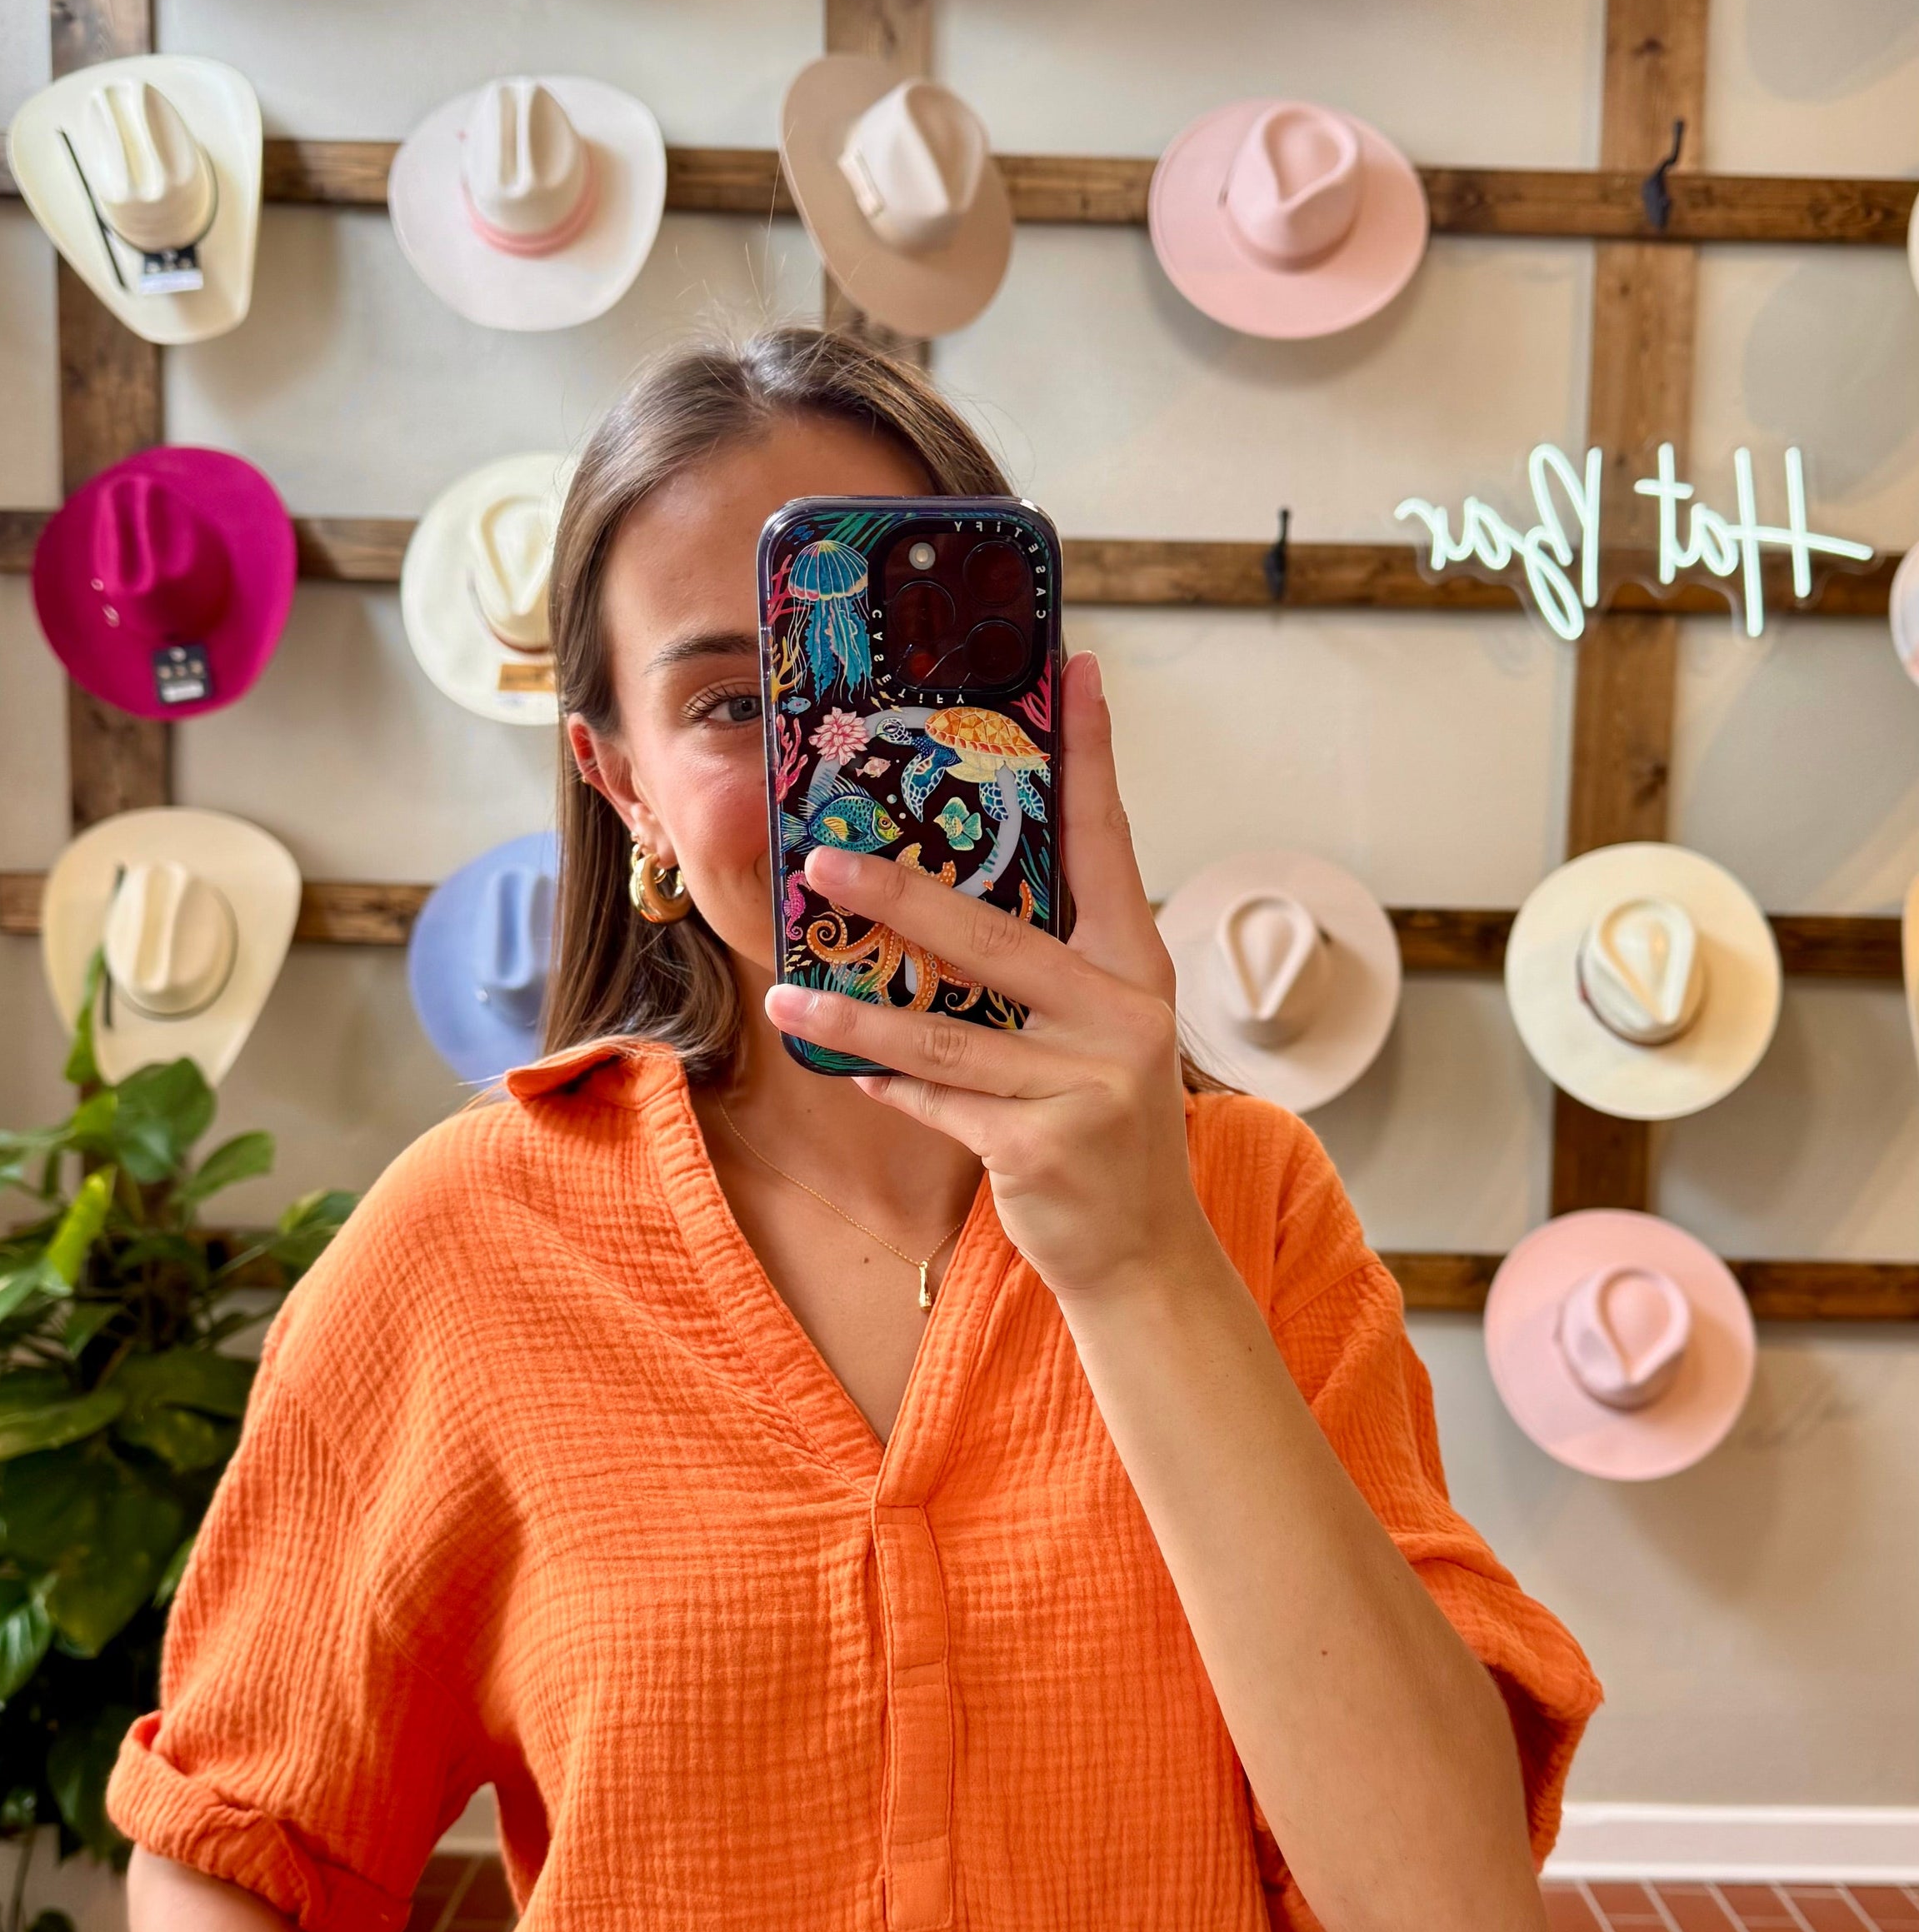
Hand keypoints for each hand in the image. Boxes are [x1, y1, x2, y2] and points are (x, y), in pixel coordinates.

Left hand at [763, 652, 1207, 1305]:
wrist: (1145, 1257)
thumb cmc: (1104, 1135)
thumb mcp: (1095, 1042)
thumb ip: (1044, 978)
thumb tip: (945, 907)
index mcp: (1135, 972)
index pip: (1107, 846)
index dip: (1089, 761)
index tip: (1076, 674)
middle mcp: (1121, 1017)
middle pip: (995, 938)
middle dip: (900, 896)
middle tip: (822, 859)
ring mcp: (1087, 1084)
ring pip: (945, 1033)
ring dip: (854, 1012)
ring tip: (786, 985)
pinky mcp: (1042, 1146)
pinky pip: (940, 1103)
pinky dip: (889, 1084)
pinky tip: (845, 1067)